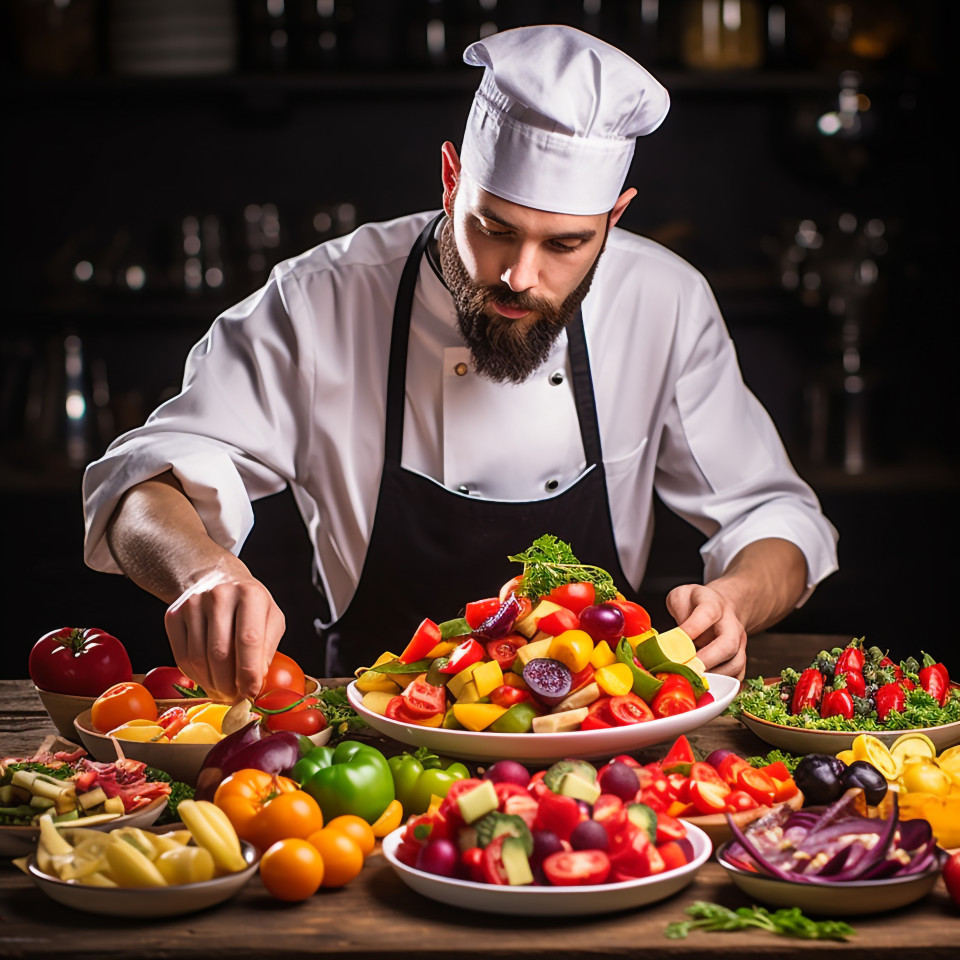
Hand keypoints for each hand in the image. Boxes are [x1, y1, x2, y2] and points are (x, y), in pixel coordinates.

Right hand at [164, 568, 285, 701]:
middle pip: (220, 653)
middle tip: (236, 697)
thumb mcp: (271, 618)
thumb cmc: (249, 605)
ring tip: (223, 690)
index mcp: (250, 594)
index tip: (251, 692)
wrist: (216, 579)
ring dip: (211, 683)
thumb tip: (255, 682)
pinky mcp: (173, 615)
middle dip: (229, 684)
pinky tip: (208, 678)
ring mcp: (192, 604)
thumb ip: (268, 648)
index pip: (248, 640)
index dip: (249, 672)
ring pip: (198, 659)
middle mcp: (220, 595)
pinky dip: (195, 676)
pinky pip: (182, 657)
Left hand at [665, 583, 746, 679]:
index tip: (675, 642)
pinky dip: (722, 684)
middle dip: (706, 660)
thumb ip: (676, 612)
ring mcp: (740, 642)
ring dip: (713, 675)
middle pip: (728, 644)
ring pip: (736, 663)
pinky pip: (737, 676)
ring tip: (692, 679)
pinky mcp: (740, 658)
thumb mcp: (681, 597)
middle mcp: (731, 624)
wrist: (721, 606)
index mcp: (714, 604)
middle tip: (686, 669)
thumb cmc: (695, 604)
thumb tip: (673, 638)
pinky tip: (704, 684)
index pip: (708, 614)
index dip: (691, 629)